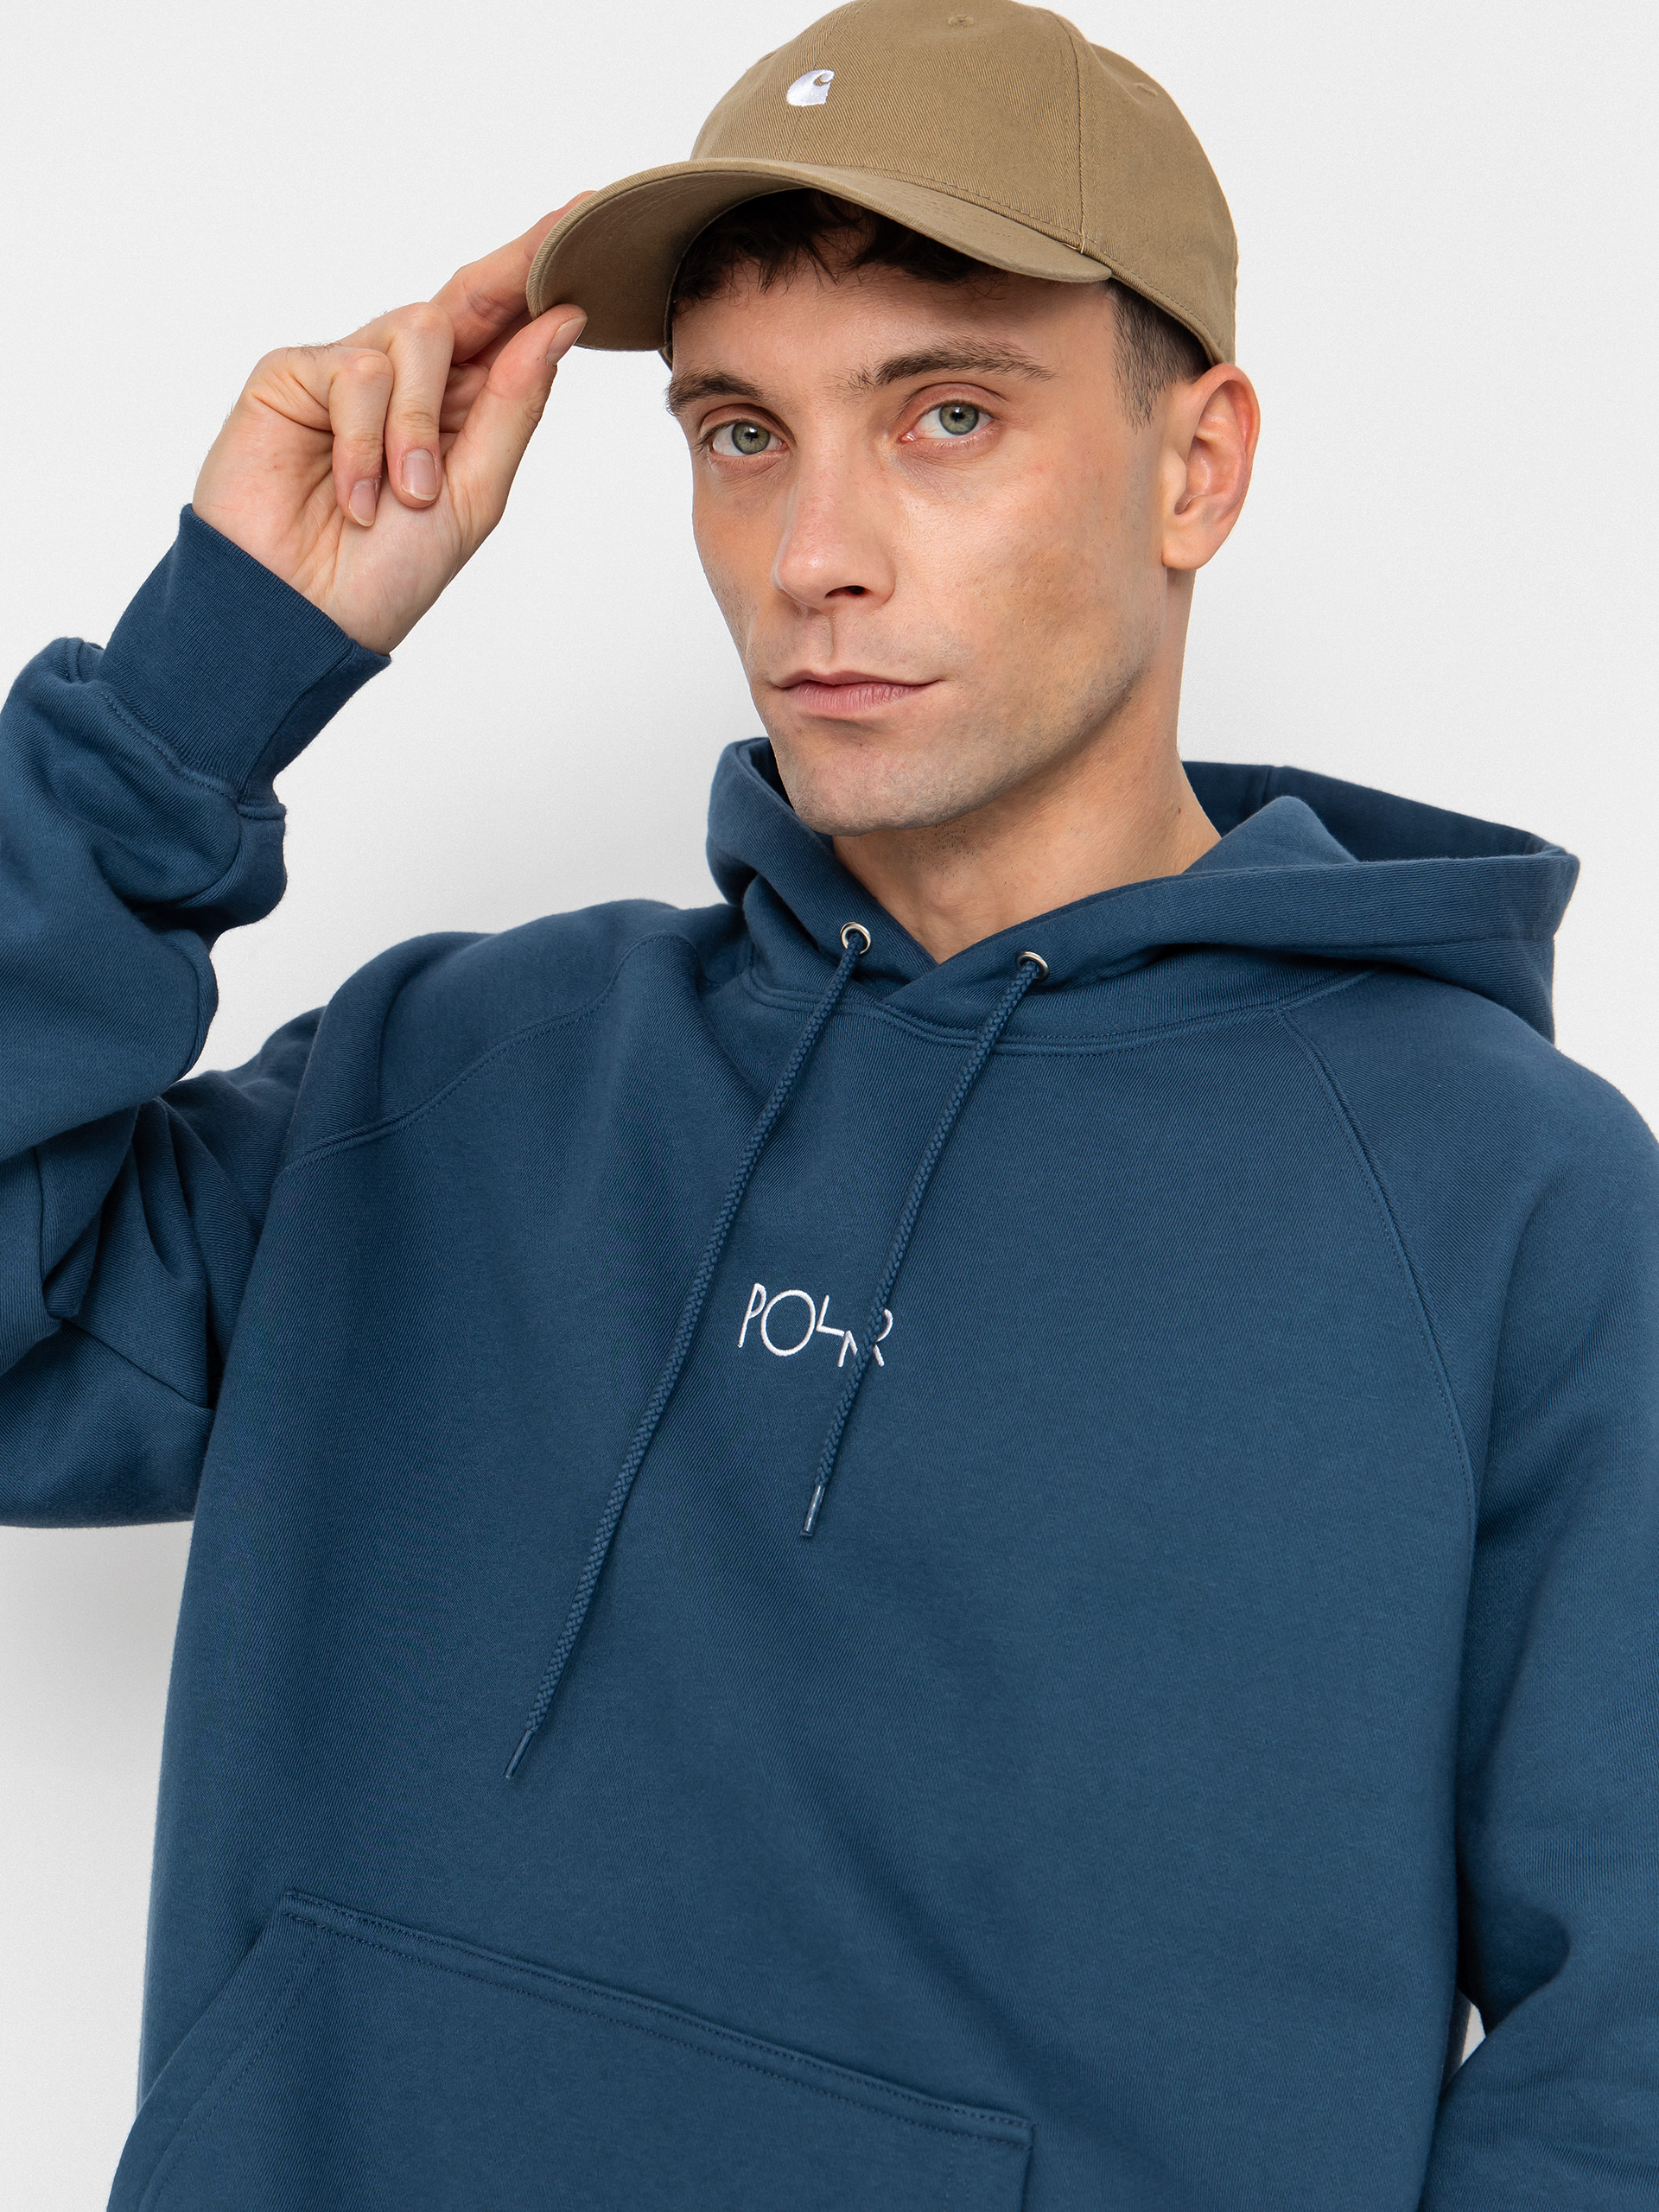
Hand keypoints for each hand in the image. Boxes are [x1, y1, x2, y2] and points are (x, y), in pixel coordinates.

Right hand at [192, 208, 587, 653]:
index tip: (587, 215)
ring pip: (417, 335)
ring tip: (405, 496)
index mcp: (457, 412)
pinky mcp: (292, 373)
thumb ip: (514, 407)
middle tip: (564, 231)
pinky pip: (356, 368)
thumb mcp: (475, 496)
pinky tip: (356, 493)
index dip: (539, 272)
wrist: (300, 616)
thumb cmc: (384, 575)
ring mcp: (346, 371)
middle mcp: (404, 381)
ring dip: (421, 423)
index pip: (504, 328)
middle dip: (515, 268)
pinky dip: (367, 438)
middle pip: (467, 301)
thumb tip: (561, 323)